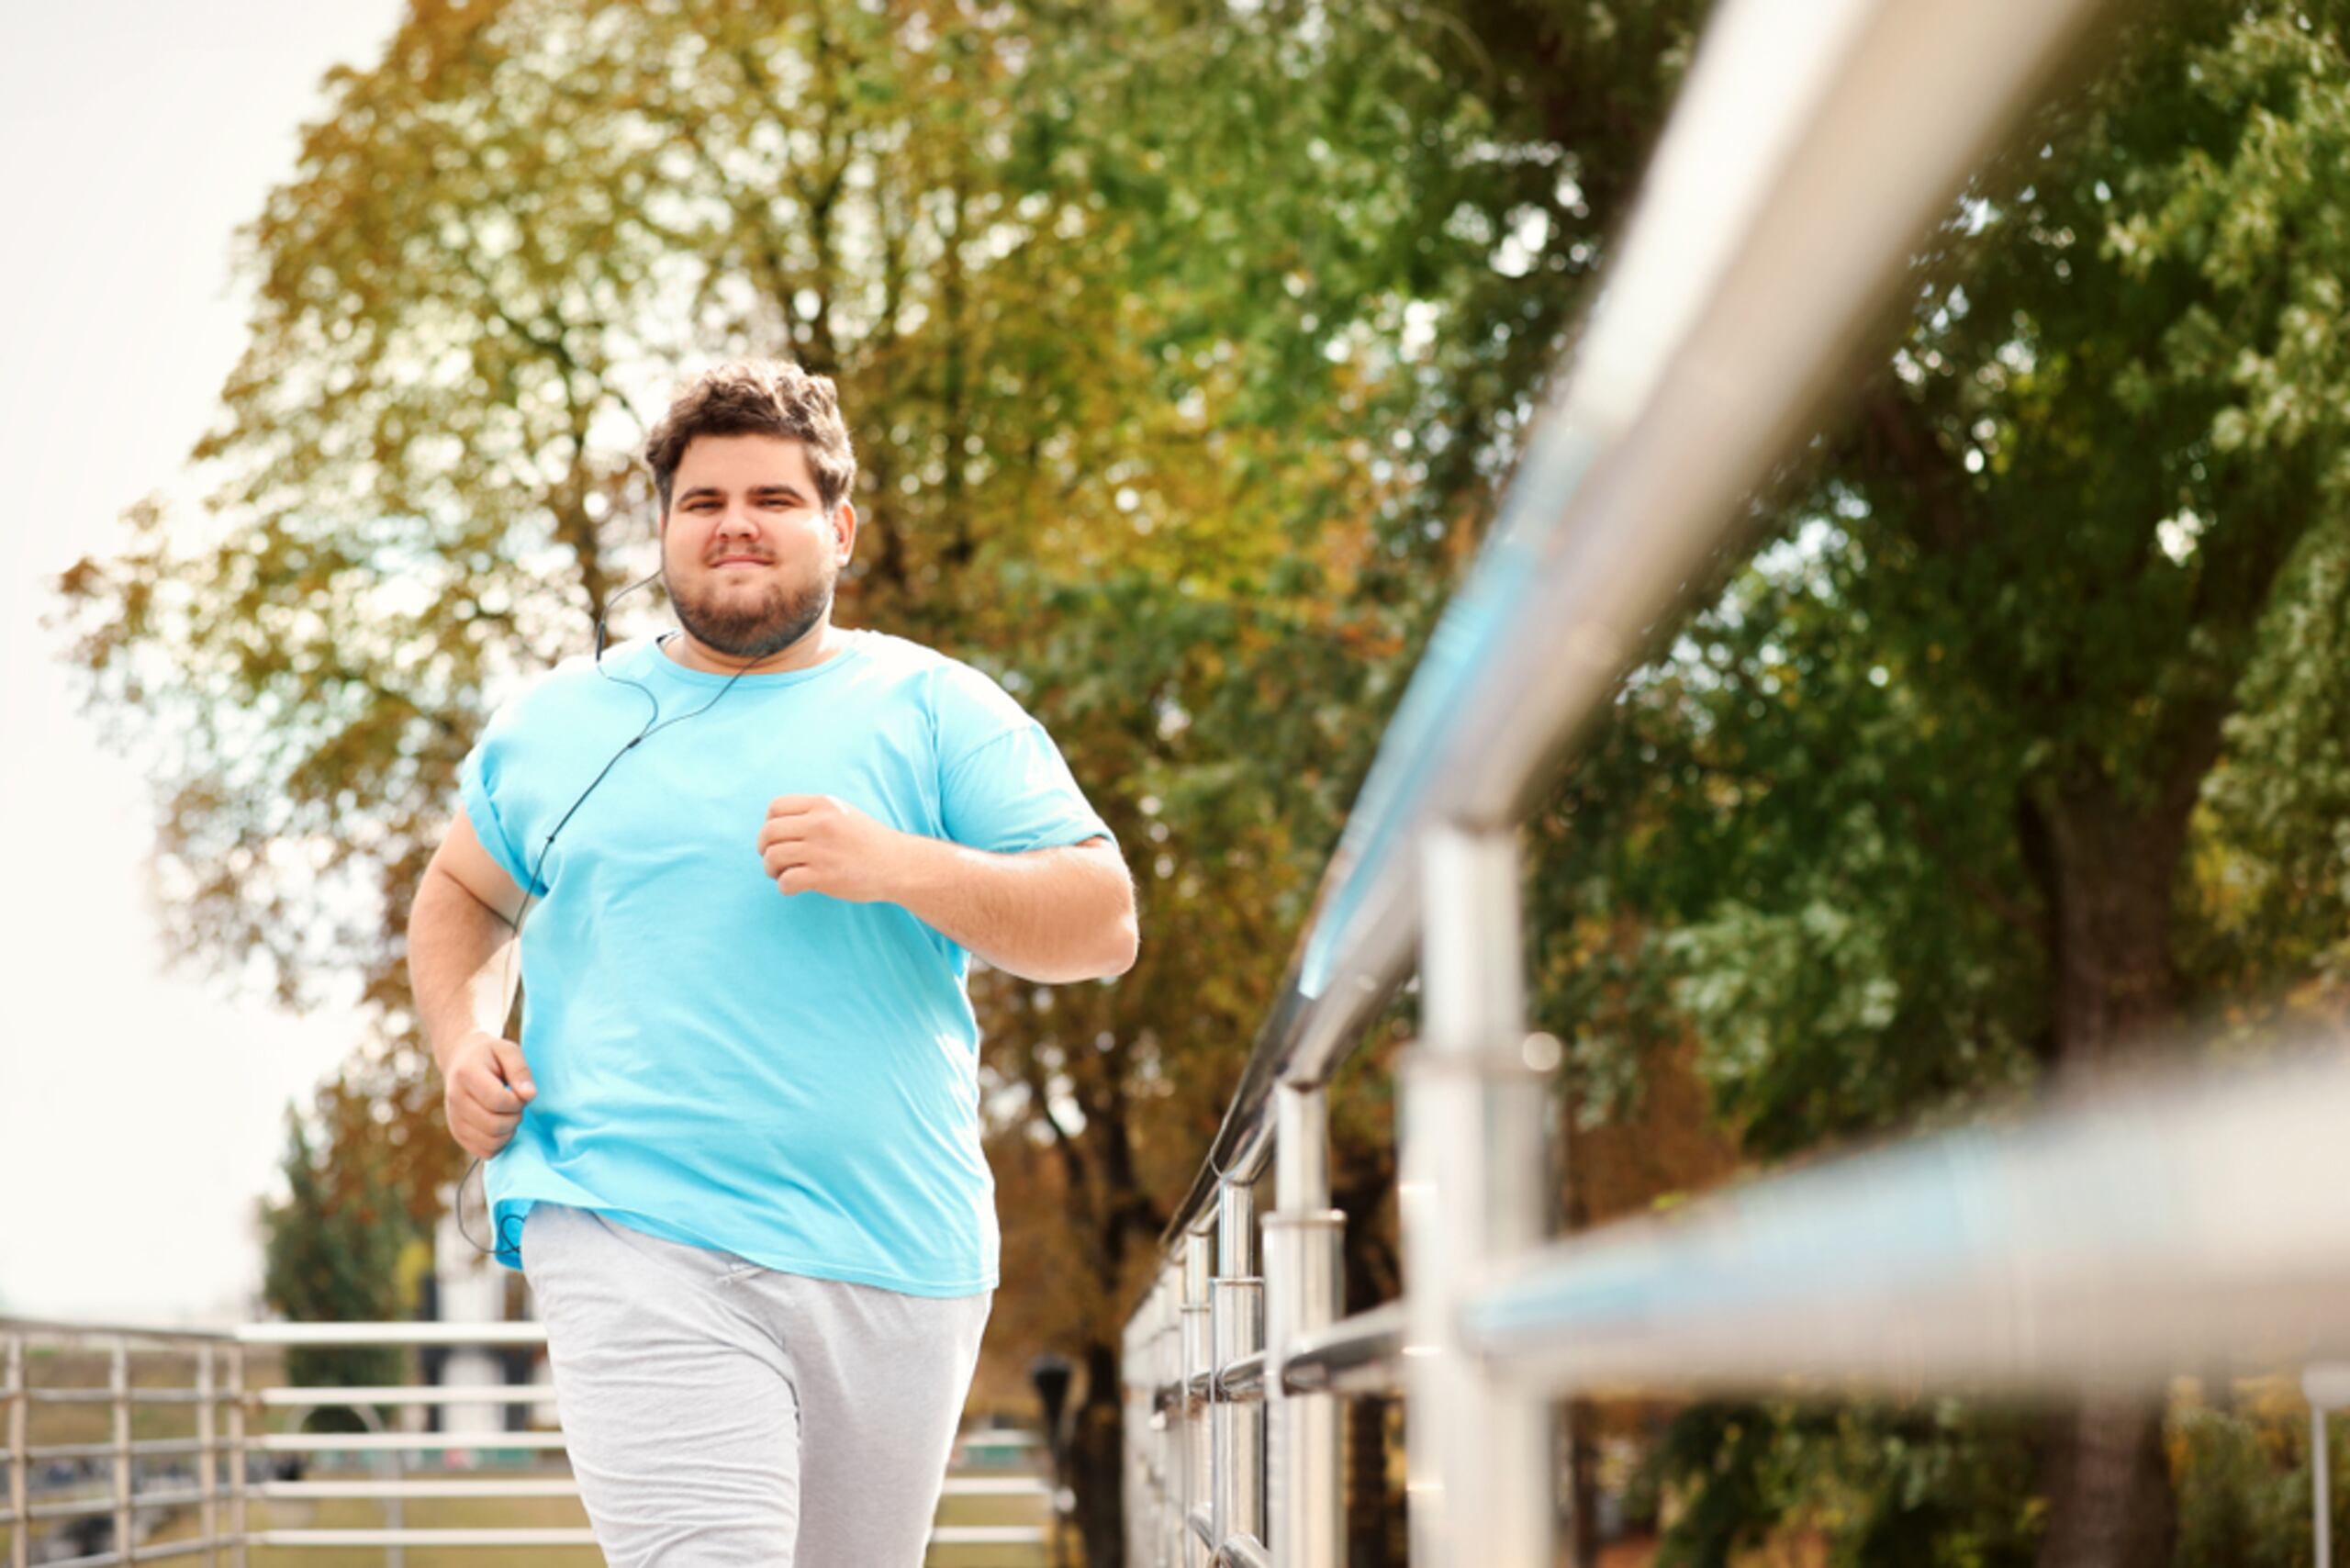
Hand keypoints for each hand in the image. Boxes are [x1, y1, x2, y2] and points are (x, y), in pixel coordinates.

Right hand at [444, 1029, 535, 1158]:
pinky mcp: (458, 1134)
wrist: (461, 1061)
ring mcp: (454, 1119)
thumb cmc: (491, 1055)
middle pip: (493, 1125)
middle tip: (517, 1105)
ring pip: (490, 1143)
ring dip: (509, 1132)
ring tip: (508, 1114)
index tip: (520, 1093)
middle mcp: (455, 1099)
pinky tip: (501, 1126)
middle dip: (515, 1118)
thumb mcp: (509, 1051)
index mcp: (466, 1074)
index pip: (497, 1101)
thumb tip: (529, 1096)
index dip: (517, 1101)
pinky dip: (500, 1143)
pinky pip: (484, 1152)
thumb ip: (521, 1071)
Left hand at [757, 794, 916, 903]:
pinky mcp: (825, 876)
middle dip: (764, 849)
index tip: (779, 838)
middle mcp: (820, 823)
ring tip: (783, 874)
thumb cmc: (868, 842)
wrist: (898, 864)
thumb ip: (813, 813)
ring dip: (771, 869)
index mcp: (823, 804)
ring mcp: (822, 850)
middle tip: (775, 860)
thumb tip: (775, 825)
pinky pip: (786, 881)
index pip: (775, 807)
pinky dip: (784, 886)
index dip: (769, 824)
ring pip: (773, 856)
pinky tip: (795, 887)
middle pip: (769, 832)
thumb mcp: (843, 813)